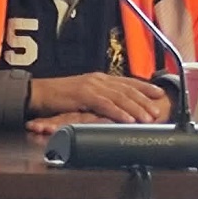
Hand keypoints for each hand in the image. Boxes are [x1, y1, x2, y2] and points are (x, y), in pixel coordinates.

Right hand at [26, 92, 173, 134]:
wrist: (38, 93)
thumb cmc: (58, 97)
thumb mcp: (83, 95)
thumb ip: (99, 99)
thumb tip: (114, 107)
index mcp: (99, 78)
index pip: (127, 81)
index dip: (145, 86)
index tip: (159, 93)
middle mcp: (98, 79)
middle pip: (127, 89)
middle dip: (145, 99)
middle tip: (158, 110)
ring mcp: (91, 86)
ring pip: (120, 96)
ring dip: (136, 107)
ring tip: (148, 117)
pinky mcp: (83, 95)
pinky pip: (105, 105)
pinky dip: (118, 112)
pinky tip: (128, 120)